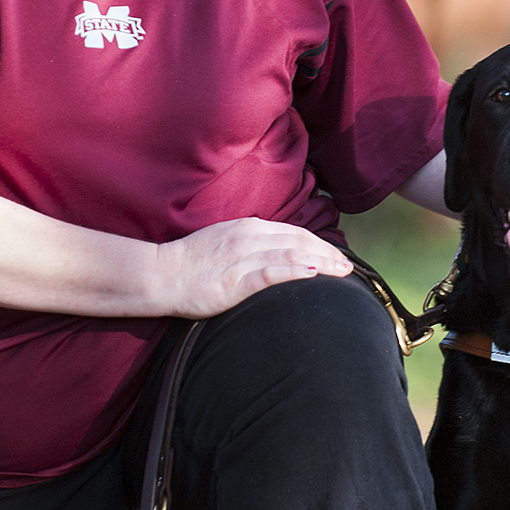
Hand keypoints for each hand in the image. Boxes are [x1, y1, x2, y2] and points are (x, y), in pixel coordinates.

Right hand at [152, 216, 351, 317]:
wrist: (160, 275)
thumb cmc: (190, 263)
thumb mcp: (224, 242)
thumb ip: (250, 244)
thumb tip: (276, 251)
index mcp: (248, 228)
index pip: (293, 233)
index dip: (320, 243)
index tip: (339, 256)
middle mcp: (249, 238)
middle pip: (299, 242)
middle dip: (328, 253)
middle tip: (349, 267)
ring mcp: (242, 258)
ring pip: (291, 255)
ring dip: (321, 262)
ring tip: (342, 272)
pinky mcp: (234, 280)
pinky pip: (269, 273)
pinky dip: (293, 271)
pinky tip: (312, 274)